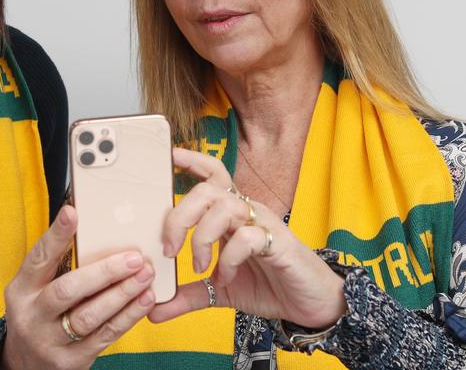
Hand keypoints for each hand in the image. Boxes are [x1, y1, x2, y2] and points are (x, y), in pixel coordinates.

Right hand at [1, 205, 156, 369]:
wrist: (26, 366)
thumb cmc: (39, 315)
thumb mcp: (34, 289)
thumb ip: (56, 265)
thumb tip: (85, 222)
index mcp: (21, 290)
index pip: (38, 258)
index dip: (56, 236)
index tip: (72, 212)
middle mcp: (31, 315)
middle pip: (68, 290)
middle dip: (104, 272)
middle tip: (134, 258)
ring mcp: (50, 341)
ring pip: (90, 316)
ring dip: (122, 294)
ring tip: (145, 275)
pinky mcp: (71, 360)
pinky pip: (105, 336)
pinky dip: (128, 316)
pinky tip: (144, 299)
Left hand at [147, 148, 346, 328]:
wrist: (310, 305)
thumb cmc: (270, 286)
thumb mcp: (221, 293)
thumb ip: (189, 296)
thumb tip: (154, 310)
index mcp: (232, 216)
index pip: (214, 176)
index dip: (193, 162)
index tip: (170, 156)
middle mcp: (247, 213)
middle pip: (207, 190)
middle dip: (180, 215)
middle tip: (169, 249)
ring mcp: (264, 224)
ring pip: (224, 207)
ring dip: (202, 238)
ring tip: (199, 267)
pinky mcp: (278, 242)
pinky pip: (246, 238)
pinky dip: (227, 260)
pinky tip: (225, 278)